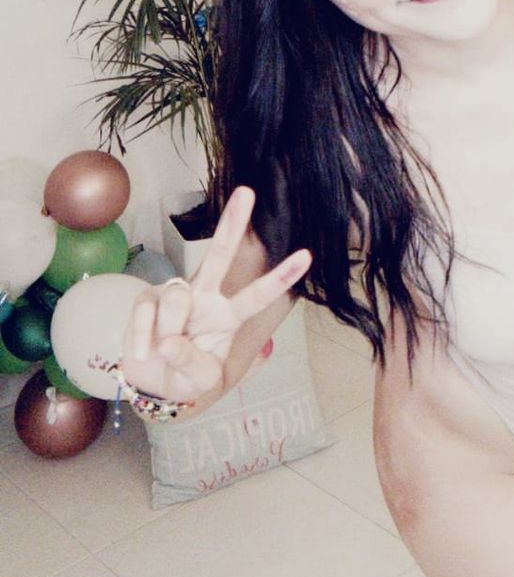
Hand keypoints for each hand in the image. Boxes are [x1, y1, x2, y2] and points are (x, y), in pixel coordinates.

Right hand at [121, 186, 311, 404]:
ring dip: (169, 330)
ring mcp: (175, 295)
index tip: (306, 255)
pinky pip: (146, 312)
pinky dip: (143, 338)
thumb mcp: (202, 382)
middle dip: (232, 223)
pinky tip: (145, 353)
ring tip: (164, 350)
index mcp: (229, 316)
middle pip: (219, 255)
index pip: (257, 296)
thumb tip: (170, 342)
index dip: (280, 277)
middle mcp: (206, 298)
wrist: (154, 385)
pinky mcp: (146, 299)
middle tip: (247, 191)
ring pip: (177, 298)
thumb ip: (192, 365)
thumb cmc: (188, 378)